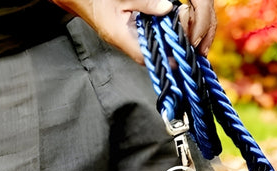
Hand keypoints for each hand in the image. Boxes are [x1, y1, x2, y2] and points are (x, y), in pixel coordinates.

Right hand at [51, 0, 216, 62]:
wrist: (87, 3)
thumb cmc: (100, 2)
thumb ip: (146, 4)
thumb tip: (167, 8)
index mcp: (128, 42)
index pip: (154, 58)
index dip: (172, 58)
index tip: (186, 52)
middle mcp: (133, 48)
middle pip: (160, 56)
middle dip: (176, 48)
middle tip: (189, 34)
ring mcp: (136, 45)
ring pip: (159, 50)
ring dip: (173, 43)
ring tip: (185, 29)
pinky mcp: (138, 39)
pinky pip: (156, 43)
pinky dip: (167, 36)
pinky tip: (176, 26)